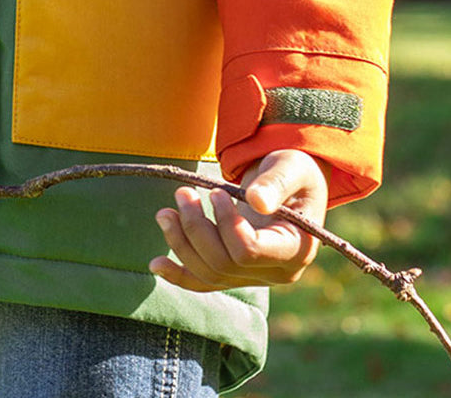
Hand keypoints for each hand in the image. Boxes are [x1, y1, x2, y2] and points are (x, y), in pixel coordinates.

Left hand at [149, 149, 327, 289]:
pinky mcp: (236, 273)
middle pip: (224, 263)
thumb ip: (276, 182)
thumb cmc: (294, 170)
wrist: (292, 181)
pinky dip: (179, 275)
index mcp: (295, 249)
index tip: (215, 192)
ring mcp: (255, 276)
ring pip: (210, 273)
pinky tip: (155, 265)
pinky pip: (205, 283)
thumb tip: (256, 201)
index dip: (226, 223)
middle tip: (182, 192)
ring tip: (165, 212)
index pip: (250, 251)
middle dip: (196, 228)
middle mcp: (276, 272)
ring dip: (181, 243)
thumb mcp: (290, 167)